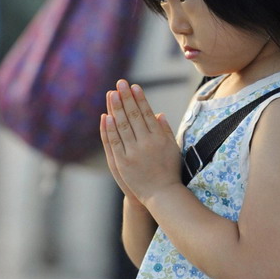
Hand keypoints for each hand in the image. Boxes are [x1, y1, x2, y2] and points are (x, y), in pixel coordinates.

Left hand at [101, 80, 181, 205]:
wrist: (162, 195)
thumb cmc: (170, 171)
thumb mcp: (173, 148)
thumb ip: (165, 130)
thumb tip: (158, 113)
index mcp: (159, 137)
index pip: (147, 113)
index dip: (140, 98)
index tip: (135, 86)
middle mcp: (146, 143)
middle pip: (134, 115)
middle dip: (126, 97)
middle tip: (120, 83)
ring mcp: (133, 152)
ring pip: (123, 126)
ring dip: (116, 108)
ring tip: (111, 93)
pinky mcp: (123, 163)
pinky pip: (114, 142)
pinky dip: (109, 129)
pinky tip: (106, 116)